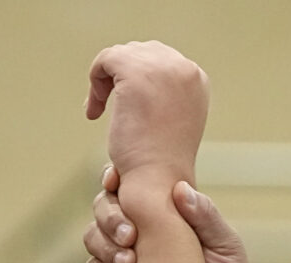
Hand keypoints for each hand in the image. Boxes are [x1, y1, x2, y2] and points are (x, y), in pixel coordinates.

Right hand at [83, 164, 252, 262]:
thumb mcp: (226, 245)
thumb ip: (205, 216)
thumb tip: (180, 189)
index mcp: (159, 213)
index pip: (126, 187)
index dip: (113, 178)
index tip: (115, 179)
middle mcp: (134, 233)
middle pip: (102, 209)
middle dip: (110, 217)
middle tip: (130, 235)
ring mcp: (120, 261)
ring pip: (93, 239)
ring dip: (104, 247)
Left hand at [85, 41, 208, 187]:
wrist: (157, 182)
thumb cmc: (159, 162)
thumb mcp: (169, 118)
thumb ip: (160, 93)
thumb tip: (135, 78)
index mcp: (197, 79)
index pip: (158, 59)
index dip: (135, 78)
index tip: (124, 105)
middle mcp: (185, 68)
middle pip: (139, 52)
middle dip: (118, 77)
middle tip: (104, 106)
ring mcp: (162, 68)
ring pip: (121, 55)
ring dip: (105, 81)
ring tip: (98, 110)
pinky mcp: (136, 72)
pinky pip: (105, 60)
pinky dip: (94, 81)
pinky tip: (94, 111)